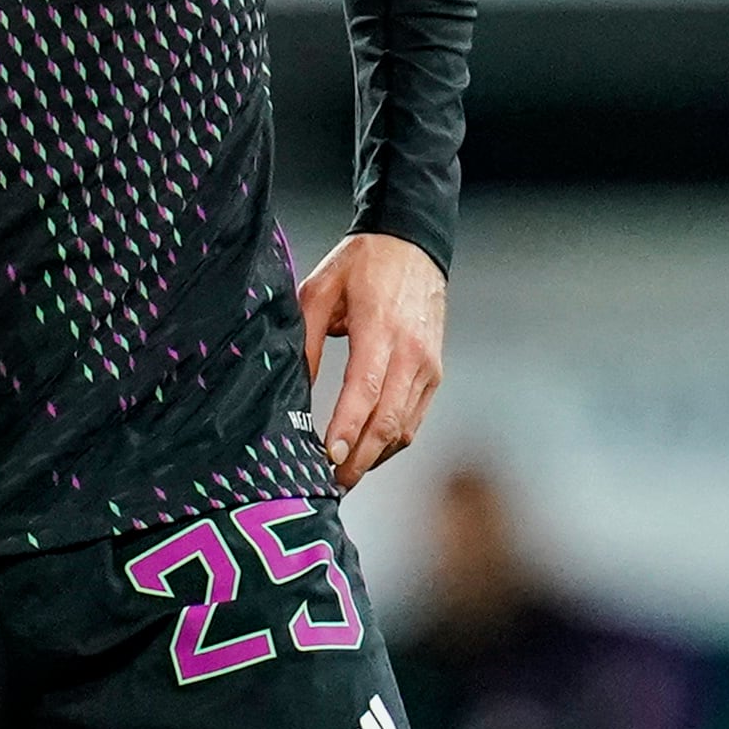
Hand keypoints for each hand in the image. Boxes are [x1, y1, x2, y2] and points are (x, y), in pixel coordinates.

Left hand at [297, 232, 446, 488]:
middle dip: (360, 458)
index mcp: (380, 330)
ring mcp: (428, 365)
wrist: (413, 244)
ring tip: (344, 476)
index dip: (347, 428)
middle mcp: (411, 353)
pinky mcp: (434, 372)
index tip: (327, 456)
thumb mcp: (318, 291)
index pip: (365, 390)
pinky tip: (368, 453)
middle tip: (331, 484)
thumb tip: (294, 386)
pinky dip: (393, 441)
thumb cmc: (360, 264)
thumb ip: (306, 340)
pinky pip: (415, 417)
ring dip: (376, 457)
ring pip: (405, 426)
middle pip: (388, 420)